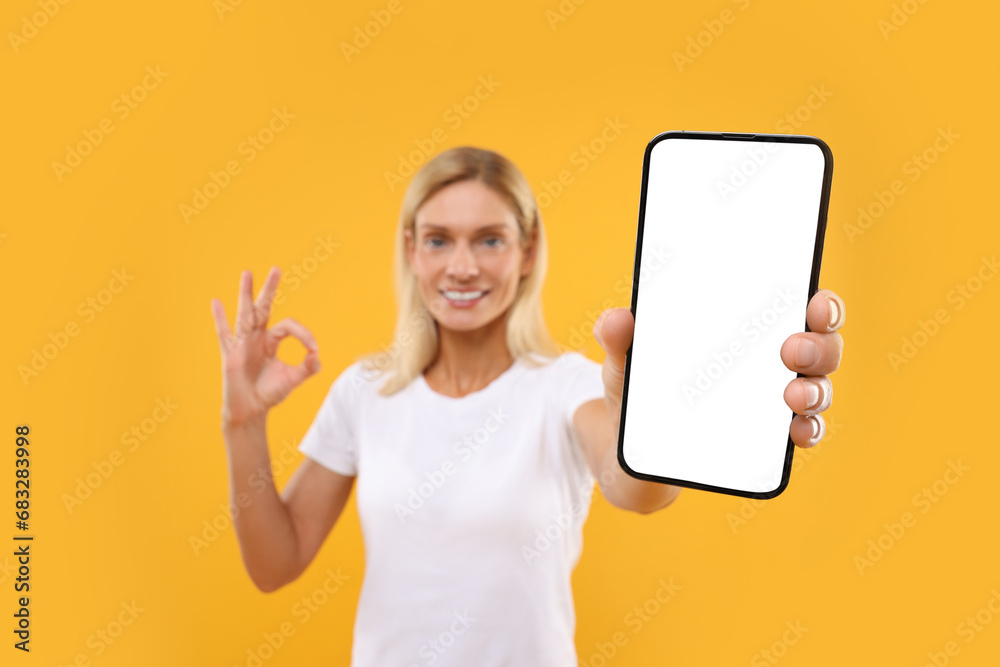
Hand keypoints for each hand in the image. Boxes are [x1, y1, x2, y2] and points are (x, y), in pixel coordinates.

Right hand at [211, 267, 320, 425]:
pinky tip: (215, 303)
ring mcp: (242, 344)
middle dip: (270, 289)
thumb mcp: (292, 380)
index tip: (313, 349)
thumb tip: (318, 356)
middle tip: (276, 269)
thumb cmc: (269, 394)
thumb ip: (307, 368)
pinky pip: (224, 334)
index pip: (288, 326)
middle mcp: (256, 338)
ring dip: (246, 294)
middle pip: (264, 308)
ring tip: (247, 274)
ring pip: (245, 315)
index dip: (303, 334)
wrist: (250, 411)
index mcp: (271, 342)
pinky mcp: (230, 355)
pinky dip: (219, 319)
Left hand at [593, 288, 845, 448]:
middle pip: (819, 345)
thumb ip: (618, 338)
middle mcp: (772, 359)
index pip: (797, 305)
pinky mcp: (770, 439)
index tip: (814, 300)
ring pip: (818, 388)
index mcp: (744, 326)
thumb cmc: (642, 387)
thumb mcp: (624, 361)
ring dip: (815, 390)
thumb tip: (616, 319)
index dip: (818, 302)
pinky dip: (807, 431)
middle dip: (817, 345)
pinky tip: (796, 431)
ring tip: (793, 395)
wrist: (632, 449)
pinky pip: (804, 432)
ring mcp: (776, 400)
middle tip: (792, 349)